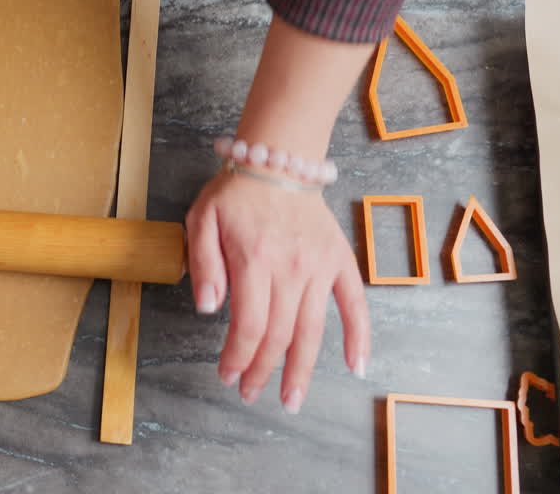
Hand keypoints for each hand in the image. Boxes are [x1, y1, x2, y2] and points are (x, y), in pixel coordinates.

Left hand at [186, 170, 369, 412]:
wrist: (278, 160)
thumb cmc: (235, 193)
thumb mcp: (201, 220)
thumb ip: (204, 266)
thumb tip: (209, 309)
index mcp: (254, 261)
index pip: (248, 326)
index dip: (238, 357)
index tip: (227, 375)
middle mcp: (290, 269)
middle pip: (278, 335)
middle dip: (263, 371)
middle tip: (250, 394)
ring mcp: (319, 267)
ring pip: (312, 329)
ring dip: (302, 369)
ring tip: (292, 399)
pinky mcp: (339, 261)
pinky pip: (355, 304)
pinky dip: (358, 336)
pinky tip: (355, 366)